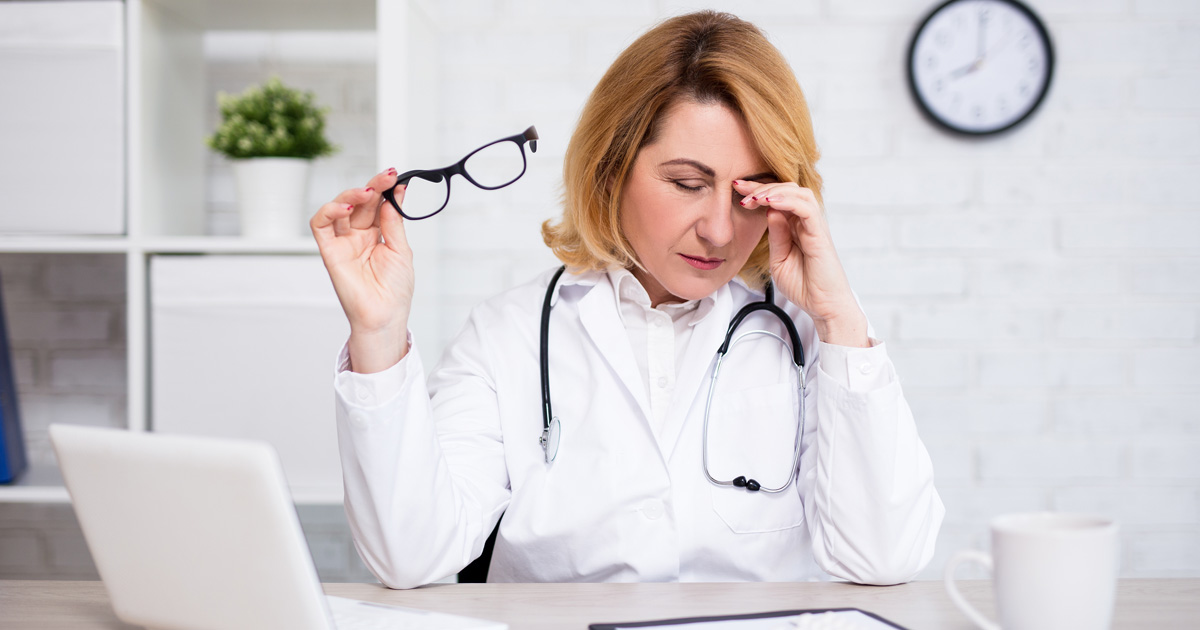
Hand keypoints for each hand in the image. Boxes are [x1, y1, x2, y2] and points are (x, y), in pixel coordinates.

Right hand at [310, 168, 414, 371]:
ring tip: (368, 191)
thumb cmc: (395, 290)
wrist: (385, 316)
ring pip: (339, 207)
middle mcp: (358, 235)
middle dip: (374, 185)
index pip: (378, 204)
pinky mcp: (329, 251)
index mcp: (377, 234)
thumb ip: (393, 223)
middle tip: (388, 176)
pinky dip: (329, 211)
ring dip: (352, 194)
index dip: (387, 189)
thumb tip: (393, 196)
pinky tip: (345, 207)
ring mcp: (343, 242)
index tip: (398, 178)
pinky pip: (320, 226)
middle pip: (361, 202)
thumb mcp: (401, 251)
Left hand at [734, 180, 869, 347]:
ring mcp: (814, 227)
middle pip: (787, 190)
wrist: (823, 307)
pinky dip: (788, 201)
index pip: (777, 199)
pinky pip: (807, 209)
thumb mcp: (779, 259)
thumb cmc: (804, 286)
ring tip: (755, 196)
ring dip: (774, 191)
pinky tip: (770, 203)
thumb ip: (776, 235)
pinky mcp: (820, 235)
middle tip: (740, 188)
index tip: (736, 188)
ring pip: (799, 193)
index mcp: (795, 227)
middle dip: (761, 185)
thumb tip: (769, 211)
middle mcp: (806, 223)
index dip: (757, 191)